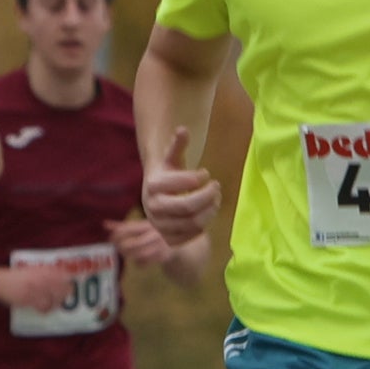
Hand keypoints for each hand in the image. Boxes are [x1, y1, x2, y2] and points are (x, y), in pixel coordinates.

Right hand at [0, 263, 69, 310]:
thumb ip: (42, 271)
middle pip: (57, 287)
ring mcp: (32, 292)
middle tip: (69, 292)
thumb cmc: (13, 274)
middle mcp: (36, 280)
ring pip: (52, 298)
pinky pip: (42, 306)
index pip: (57, 275)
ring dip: (58, 300)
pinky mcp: (27, 301)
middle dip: (66, 291)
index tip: (71, 281)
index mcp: (37, 271)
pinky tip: (49, 307)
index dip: (66, 279)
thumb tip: (58, 273)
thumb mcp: (28, 269)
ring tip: (61, 301)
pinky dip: (48, 308)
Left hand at [108, 212, 173, 271]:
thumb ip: (122, 226)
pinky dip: (138, 263)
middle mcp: (155, 234)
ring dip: (129, 255)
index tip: (110, 238)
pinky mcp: (164, 256)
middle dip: (122, 247)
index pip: (129, 228)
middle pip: (133, 243)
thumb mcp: (139, 227)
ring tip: (125, 254)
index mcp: (148, 224)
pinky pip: (146, 262)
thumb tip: (104, 224)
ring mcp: (160, 246)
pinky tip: (136, 260)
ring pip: (139, 254)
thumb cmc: (151, 233)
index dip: (117, 234)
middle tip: (117, 248)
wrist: (177, 242)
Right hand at [141, 128, 216, 246]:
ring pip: (193, 223)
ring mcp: (160, 225)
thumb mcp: (172, 159)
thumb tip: (183, 129)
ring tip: (216, 199)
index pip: (181, 183)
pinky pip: (192, 236)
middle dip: (208, 196)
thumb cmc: (169, 174)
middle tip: (217, 187)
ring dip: (211, 210)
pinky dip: (204, 225)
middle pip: (188, 207)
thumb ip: (177, 145)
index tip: (206, 173)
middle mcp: (153, 207)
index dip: (198, 178)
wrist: (156, 196)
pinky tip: (207, 213)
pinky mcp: (169, 239)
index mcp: (152, 185)